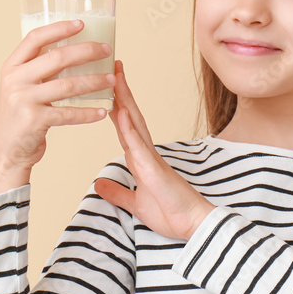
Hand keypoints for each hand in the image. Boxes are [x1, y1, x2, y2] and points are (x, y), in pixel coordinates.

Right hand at [0, 19, 115, 195]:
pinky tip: (102, 111)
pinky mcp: (34, 121)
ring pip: (67, 85)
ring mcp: (24, 100)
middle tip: (106, 50)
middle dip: (86, 51)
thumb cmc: (18, 116)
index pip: (35, 38)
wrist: (4, 151)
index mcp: (11, 67)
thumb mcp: (19, 87)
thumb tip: (72, 50)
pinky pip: (68, 114)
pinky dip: (88, 113)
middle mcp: (15, 80)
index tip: (81, 24)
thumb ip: (36, 70)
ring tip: (111, 81)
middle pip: (57, 58)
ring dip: (94, 82)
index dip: (59, 28)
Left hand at [94, 60, 215, 240]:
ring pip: (134, 123)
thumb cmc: (170, 213)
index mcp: (141, 159)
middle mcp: (146, 153)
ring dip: (123, 100)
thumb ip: (118, 192)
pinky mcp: (154, 170)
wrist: (192, 226)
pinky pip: (138, 145)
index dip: (116, 106)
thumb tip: (99, 183)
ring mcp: (151, 158)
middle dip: (120, 91)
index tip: (108, 87)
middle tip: (112, 67)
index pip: (125, 126)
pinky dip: (128, 128)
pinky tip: (120, 112)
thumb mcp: (134, 203)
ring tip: (114, 77)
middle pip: (130, 116)